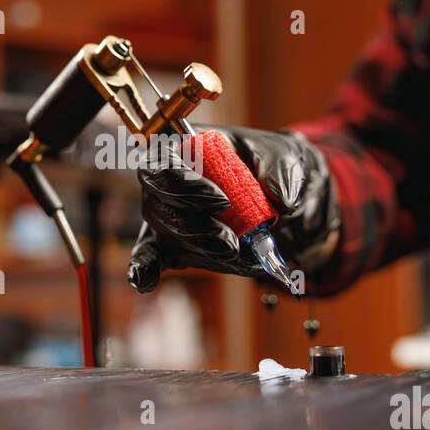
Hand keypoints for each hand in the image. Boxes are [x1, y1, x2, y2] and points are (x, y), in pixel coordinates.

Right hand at [127, 126, 339, 292]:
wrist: (275, 194)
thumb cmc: (269, 165)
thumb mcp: (283, 157)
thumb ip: (282, 171)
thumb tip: (281, 201)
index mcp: (184, 149)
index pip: (164, 164)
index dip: (185, 184)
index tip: (222, 201)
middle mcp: (165, 182)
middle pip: (158, 205)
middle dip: (193, 228)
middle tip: (231, 242)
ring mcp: (165, 215)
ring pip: (164, 235)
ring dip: (200, 251)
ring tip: (238, 257)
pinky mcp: (172, 245)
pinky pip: (150, 259)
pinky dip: (145, 271)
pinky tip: (145, 281)